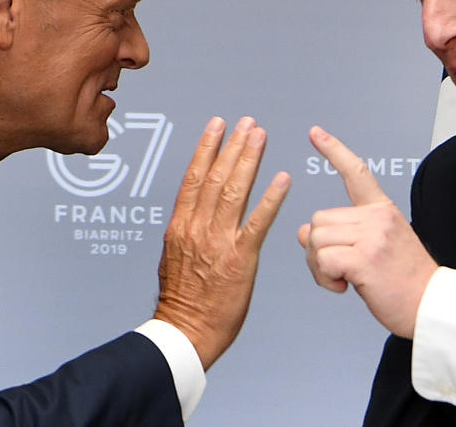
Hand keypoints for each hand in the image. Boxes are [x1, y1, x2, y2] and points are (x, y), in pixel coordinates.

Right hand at [154, 116, 289, 369]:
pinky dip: (271, 198)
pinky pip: (258, 223)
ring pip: (234, 191)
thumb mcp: (173, 257)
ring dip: (248, 160)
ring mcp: (218, 242)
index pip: (194, 177)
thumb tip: (191, 211)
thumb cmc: (182, 300)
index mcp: (180, 226)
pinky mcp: (240, 259)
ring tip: (260, 136)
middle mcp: (197, 228)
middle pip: (216, 176)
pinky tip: (283, 179)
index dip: (207, 148)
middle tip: (248, 123)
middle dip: (232, 145)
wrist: (185, 332)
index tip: (217, 126)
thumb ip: (185, 230)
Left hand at [297, 126, 436, 338]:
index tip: (316, 133)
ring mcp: (372, 235)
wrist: (432, 306)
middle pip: (318, 219)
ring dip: (319, 265)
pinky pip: (322, 259)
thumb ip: (344, 234)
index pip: (357, 172)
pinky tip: (346, 286)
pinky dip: (325, 278)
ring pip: (315, 238)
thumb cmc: (405, 282)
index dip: (334, 150)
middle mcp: (377, 217)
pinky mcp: (364, 257)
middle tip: (338, 270)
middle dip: (317, 248)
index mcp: (382, 211)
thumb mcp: (377, 247)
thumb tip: (303, 233)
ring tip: (344, 279)